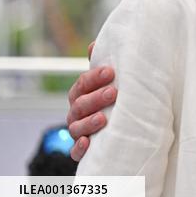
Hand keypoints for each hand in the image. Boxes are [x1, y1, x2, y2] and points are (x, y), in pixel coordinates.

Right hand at [66, 42, 116, 160]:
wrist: (119, 129)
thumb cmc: (112, 99)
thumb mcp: (108, 82)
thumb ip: (103, 65)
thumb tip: (95, 44)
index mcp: (81, 94)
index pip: (82, 84)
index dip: (94, 77)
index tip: (110, 71)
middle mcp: (76, 113)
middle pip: (80, 105)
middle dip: (95, 98)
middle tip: (113, 92)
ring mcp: (78, 132)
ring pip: (76, 127)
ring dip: (89, 122)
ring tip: (104, 118)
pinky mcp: (82, 151)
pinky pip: (76, 152)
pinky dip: (80, 148)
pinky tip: (89, 142)